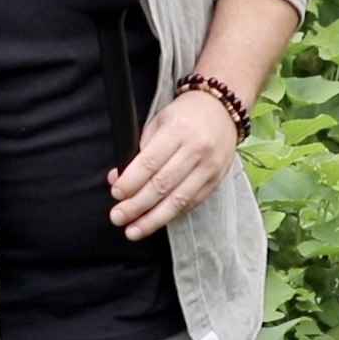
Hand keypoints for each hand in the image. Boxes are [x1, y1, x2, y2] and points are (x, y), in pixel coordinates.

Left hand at [107, 89, 238, 239]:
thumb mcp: (159, 121)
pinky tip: (156, 221)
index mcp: (177, 131)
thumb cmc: (185, 114)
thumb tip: (119, 178)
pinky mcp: (215, 181)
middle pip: (162, 185)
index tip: (116, 193)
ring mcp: (209, 168)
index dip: (131, 182)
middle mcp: (196, 151)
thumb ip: (140, 149)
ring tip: (134, 230)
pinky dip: (171, 214)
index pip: (150, 162)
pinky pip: (191, 203)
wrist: (222, 109)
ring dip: (153, 219)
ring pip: (178, 200)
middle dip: (137, 205)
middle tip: (118, 217)